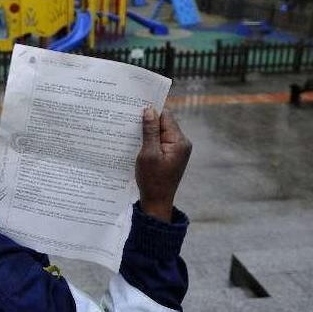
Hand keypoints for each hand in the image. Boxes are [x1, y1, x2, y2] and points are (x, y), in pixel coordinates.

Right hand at [136, 108, 191, 222]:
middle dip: (148, 122)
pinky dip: (150, 141)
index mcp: (179, 142)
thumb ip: (150, 131)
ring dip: (148, 132)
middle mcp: (182, 143)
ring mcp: (178, 150)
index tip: (135, 110)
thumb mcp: (149, 154)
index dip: (151, 112)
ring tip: (133, 135)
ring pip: (161, 132)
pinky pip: (160, 141)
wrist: (157, 201)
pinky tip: (139, 144)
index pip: (166, 116)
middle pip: (164, 123)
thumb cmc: (152, 180)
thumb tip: (149, 110)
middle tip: (130, 122)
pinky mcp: (172, 155)